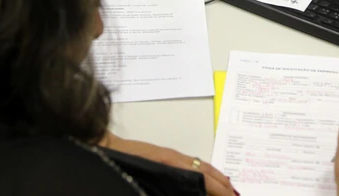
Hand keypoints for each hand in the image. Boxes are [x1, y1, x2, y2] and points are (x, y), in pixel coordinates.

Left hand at [103, 133, 236, 195]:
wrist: (102, 148)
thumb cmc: (120, 162)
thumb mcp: (146, 173)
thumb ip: (169, 180)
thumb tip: (190, 180)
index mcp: (172, 163)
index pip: (204, 177)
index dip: (219, 189)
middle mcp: (175, 157)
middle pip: (207, 170)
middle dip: (223, 184)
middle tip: (235, 195)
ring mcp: (170, 156)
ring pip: (200, 167)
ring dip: (216, 178)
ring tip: (227, 189)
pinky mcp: (164, 157)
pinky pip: (191, 165)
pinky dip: (204, 173)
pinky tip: (203, 181)